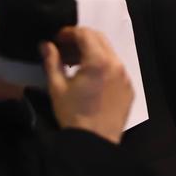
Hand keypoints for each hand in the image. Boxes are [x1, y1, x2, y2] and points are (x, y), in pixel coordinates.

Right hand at [41, 26, 132, 144]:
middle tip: (65, 49)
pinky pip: (116, 69)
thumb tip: (46, 45)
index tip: (57, 39)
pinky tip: (91, 78)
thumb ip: (52, 61)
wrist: (95, 142)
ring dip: (92, 52)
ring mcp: (125, 77)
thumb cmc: (73, 114)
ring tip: (75, 64)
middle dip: (81, 39)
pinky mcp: (129, 88)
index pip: (85, 33)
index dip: (69, 32)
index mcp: (99, 61)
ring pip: (110, 53)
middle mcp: (116, 64)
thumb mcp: (57, 87)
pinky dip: (103, 66)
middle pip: (100, 39)